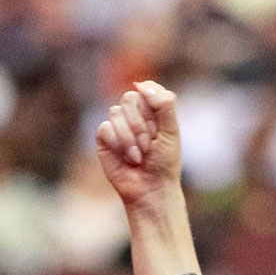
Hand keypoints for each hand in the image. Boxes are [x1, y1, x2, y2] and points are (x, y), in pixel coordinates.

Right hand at [96, 82, 184, 209]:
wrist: (151, 189)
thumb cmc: (164, 163)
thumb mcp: (171, 132)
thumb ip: (164, 105)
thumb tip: (143, 85)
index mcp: (153, 109)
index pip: (146, 88)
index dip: (150, 103)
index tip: (157, 124)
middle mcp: (134, 114)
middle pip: (129, 98)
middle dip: (140, 124)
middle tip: (149, 145)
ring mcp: (118, 124)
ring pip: (116, 112)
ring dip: (130, 137)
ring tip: (140, 157)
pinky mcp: (104, 138)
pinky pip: (105, 128)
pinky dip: (118, 144)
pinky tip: (128, 159)